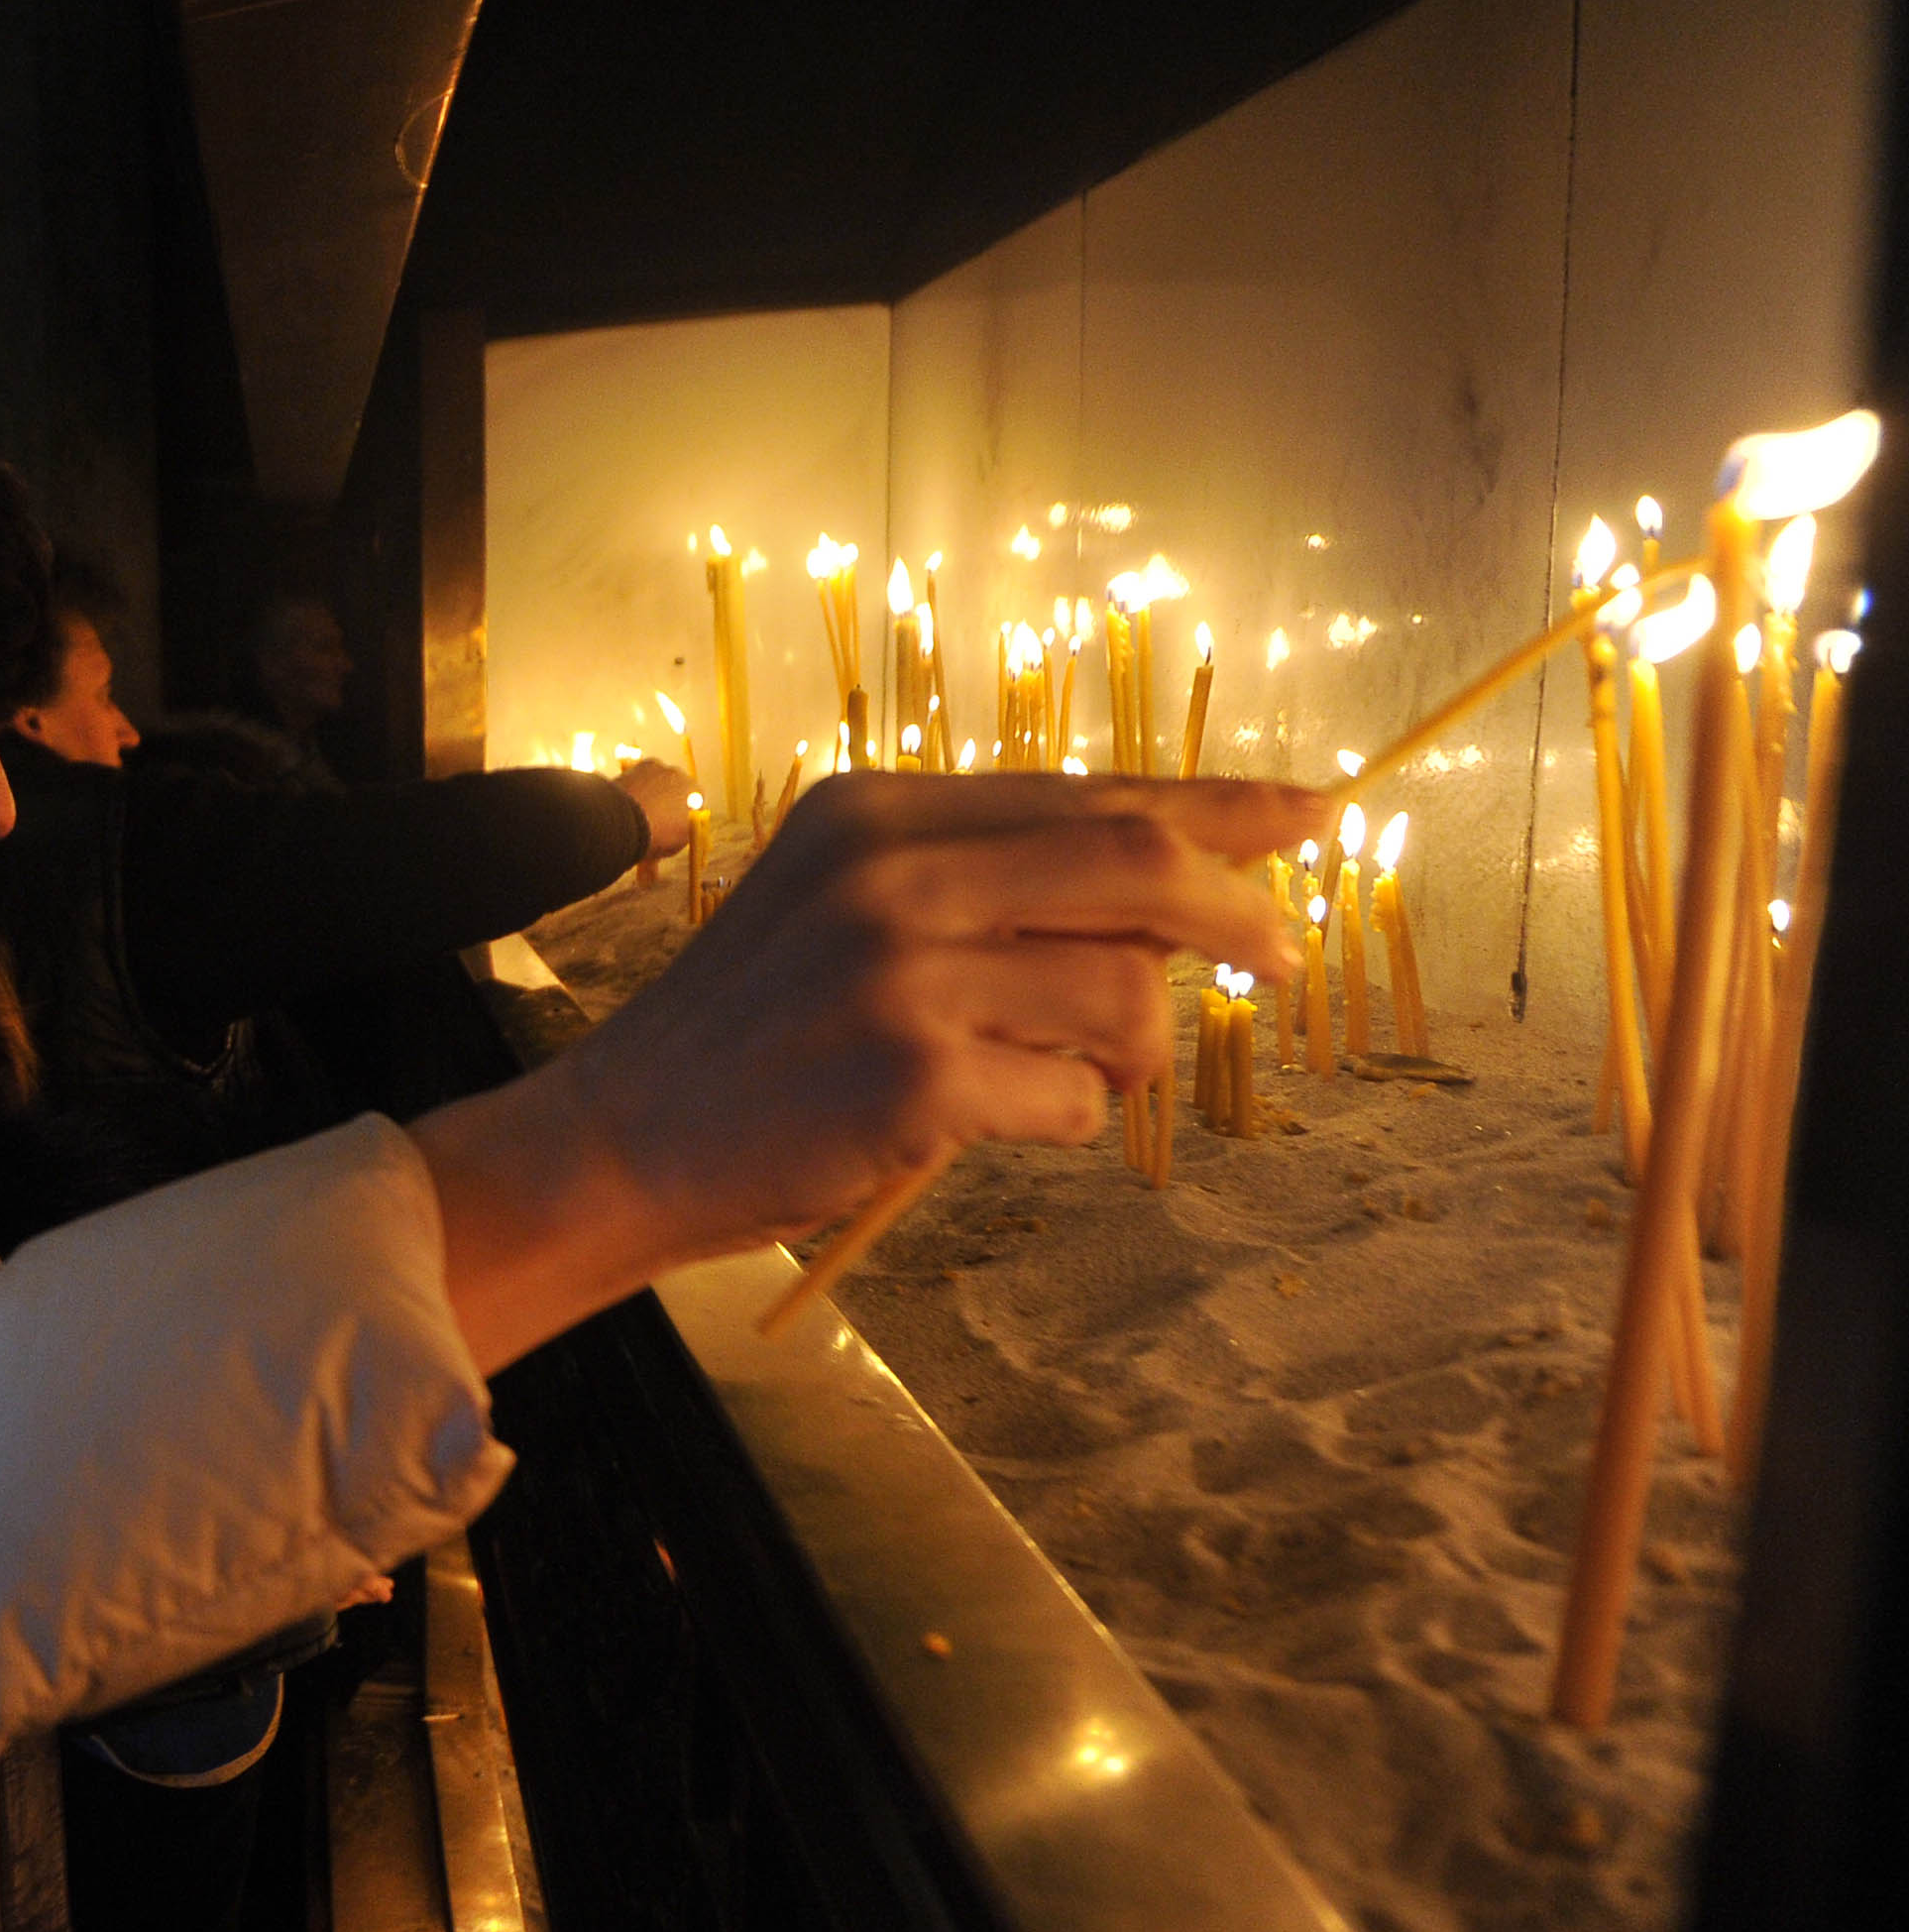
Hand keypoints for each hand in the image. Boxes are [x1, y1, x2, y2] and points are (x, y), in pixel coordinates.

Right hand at [410, 771, 1325, 1371]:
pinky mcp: (914, 1076)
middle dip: (1238, 913)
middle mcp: (892, 871)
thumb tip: (1171, 891)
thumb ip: (980, 879)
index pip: (1092, 793)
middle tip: (1282, 957)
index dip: (1220, 806)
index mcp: (879, 809)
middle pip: (1137, 866)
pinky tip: (984, 1124)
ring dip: (1128, 1054)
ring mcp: (901, 972)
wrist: (620, 1139)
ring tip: (1060, 1078)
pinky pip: (1072, 1099)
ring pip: (1122, 997)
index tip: (1312, 813)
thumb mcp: (841, 906)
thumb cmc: (749, 1034)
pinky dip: (1060, 1120)